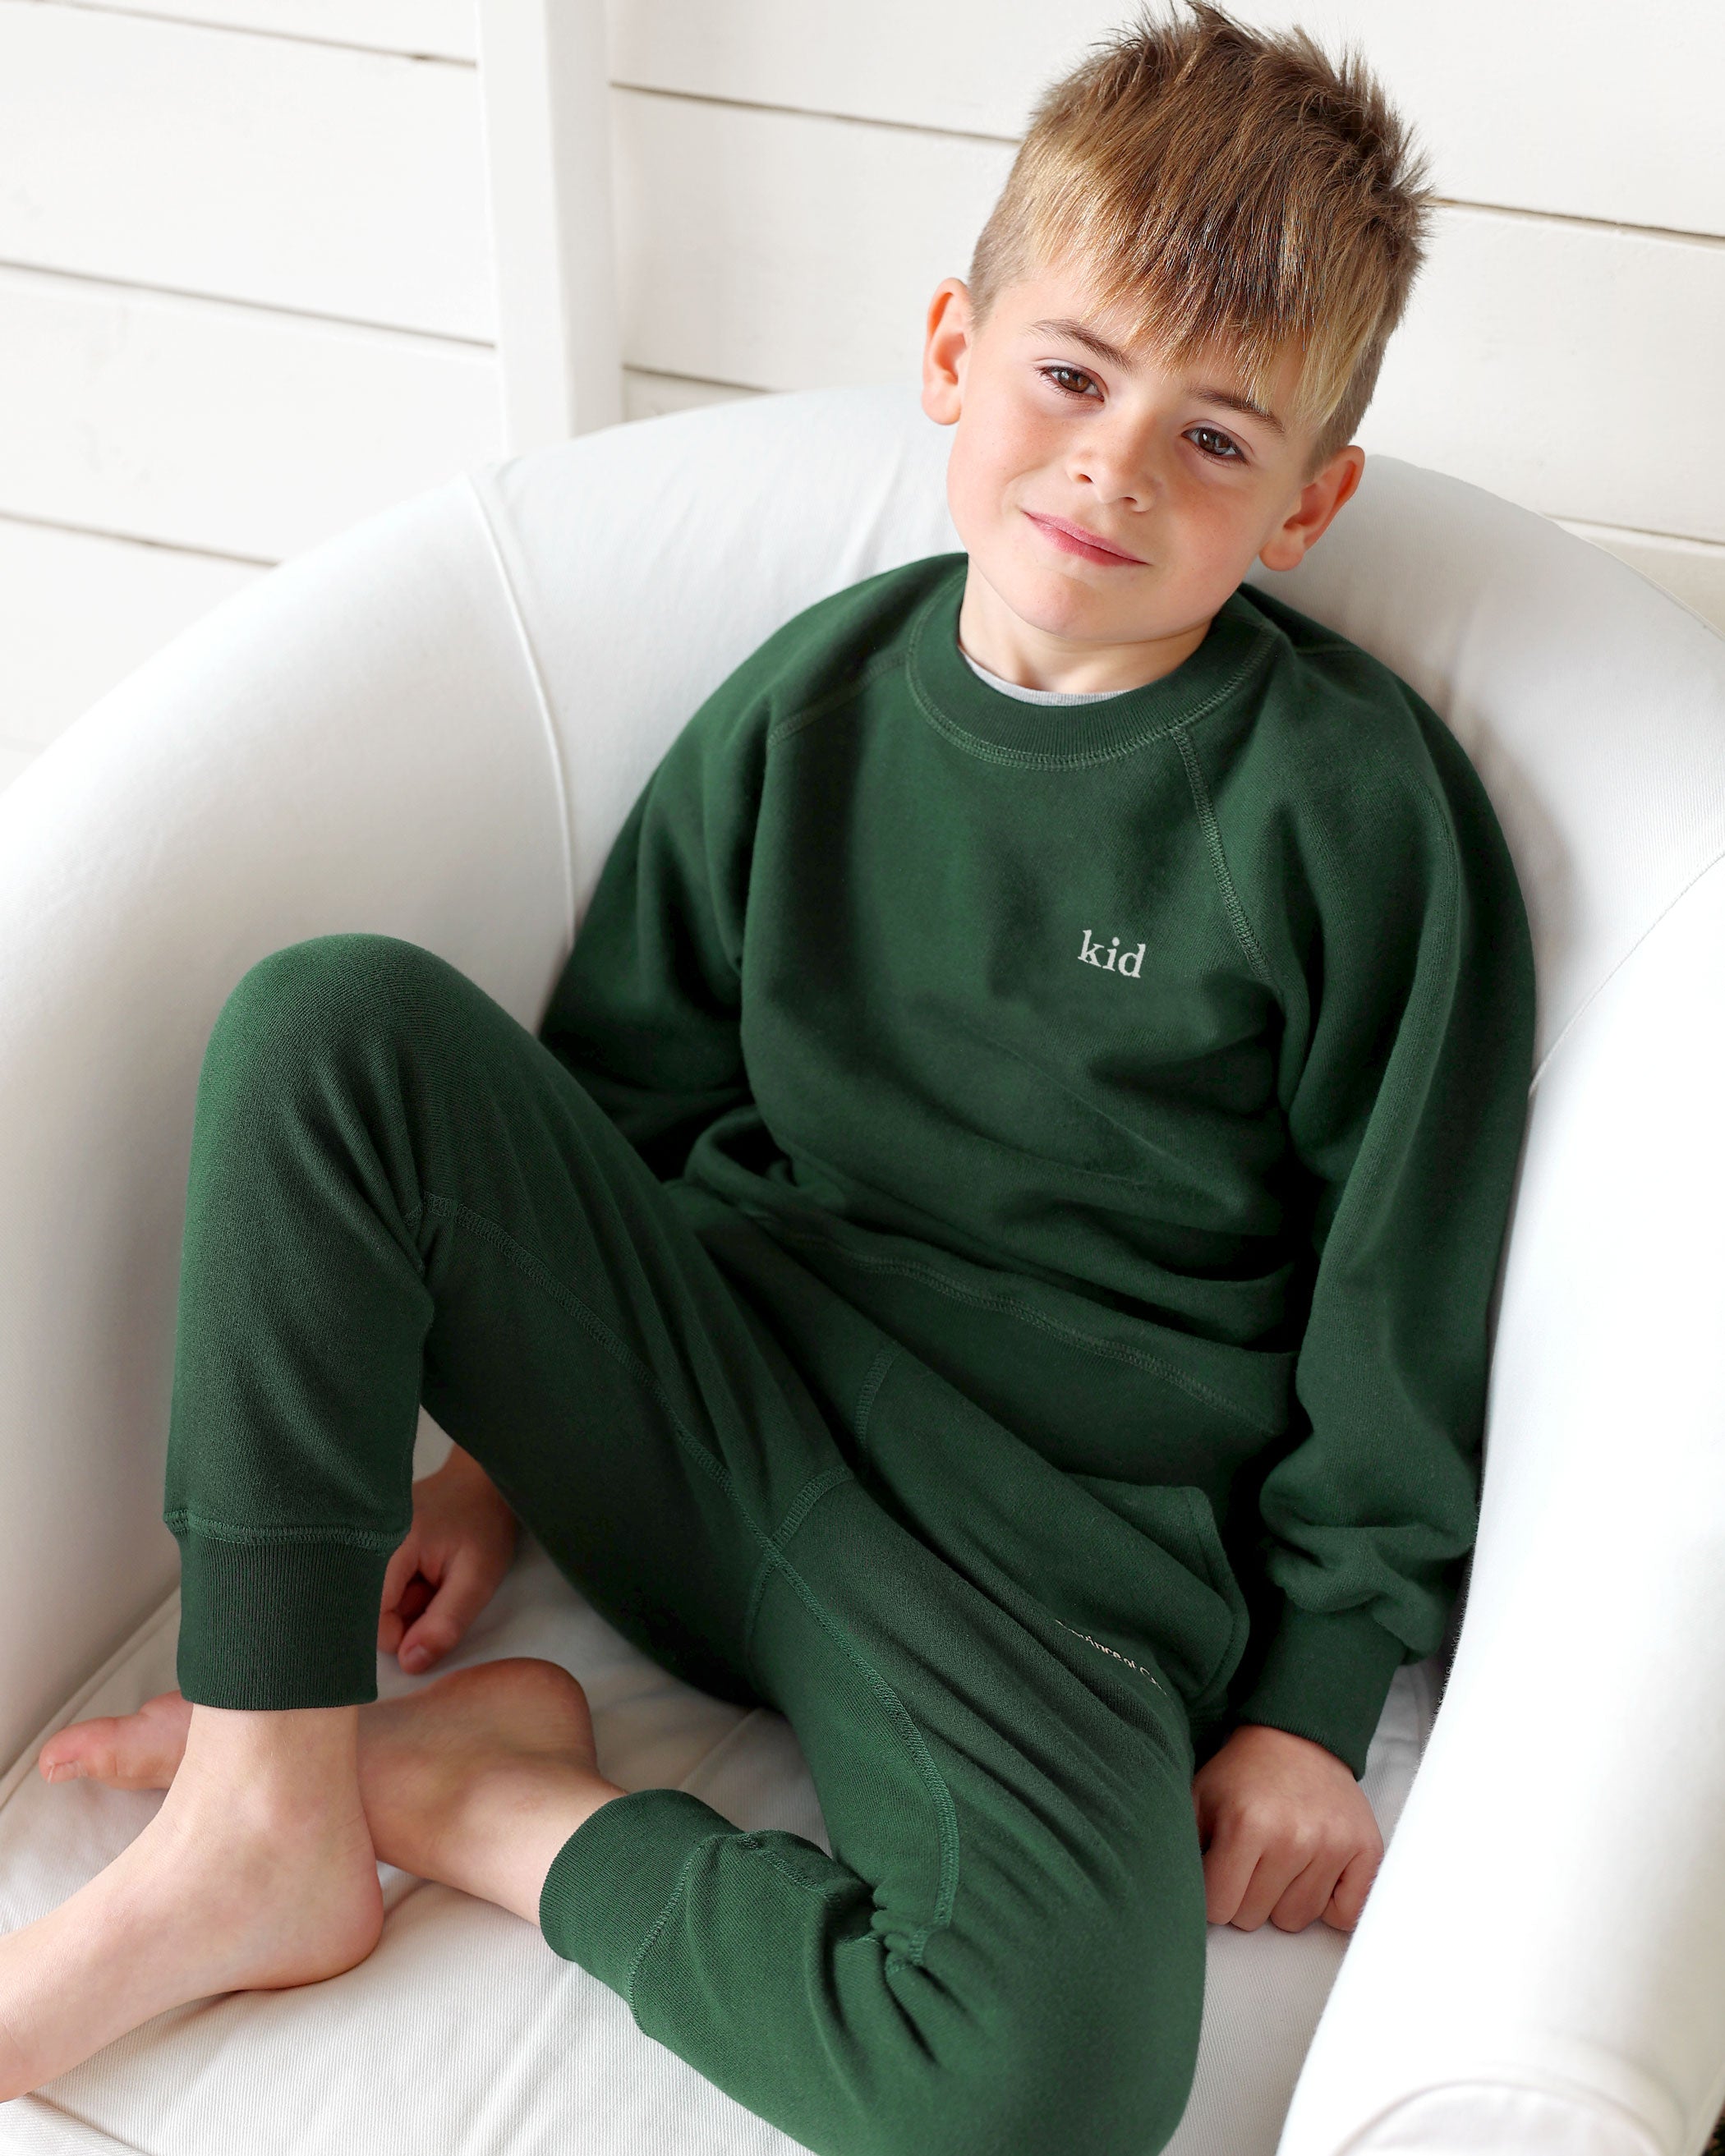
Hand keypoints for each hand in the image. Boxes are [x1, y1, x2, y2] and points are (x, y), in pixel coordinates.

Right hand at [378, 1444, 518, 1674]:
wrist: (482, 1481)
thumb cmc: (484, 1524)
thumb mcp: (477, 1578)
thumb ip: (445, 1622)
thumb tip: (409, 1663)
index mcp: (386, 1544)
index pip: (369, 1617)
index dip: (401, 1634)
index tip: (432, 1620)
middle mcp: (362, 1538)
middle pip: (365, 1610)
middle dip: (403, 1614)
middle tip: (434, 1589)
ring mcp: (362, 1537)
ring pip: (370, 1599)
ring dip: (403, 1601)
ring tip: (431, 1576)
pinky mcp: (366, 1540)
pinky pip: (373, 1583)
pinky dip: (399, 1588)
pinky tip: (420, 1570)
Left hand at [1190, 1721, 1383, 1932]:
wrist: (1297, 1737)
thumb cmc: (1244, 1774)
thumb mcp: (1199, 1797)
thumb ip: (1180, 1845)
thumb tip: (1171, 1896)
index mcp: (1246, 1824)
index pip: (1219, 1907)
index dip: (1213, 1893)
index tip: (1218, 1871)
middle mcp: (1293, 1838)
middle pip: (1255, 1918)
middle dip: (1245, 1895)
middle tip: (1251, 1859)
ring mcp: (1333, 1846)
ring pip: (1296, 1920)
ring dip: (1283, 1899)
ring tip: (1281, 1859)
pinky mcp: (1365, 1851)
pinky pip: (1344, 1916)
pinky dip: (1328, 1905)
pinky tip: (1313, 1873)